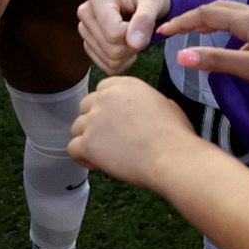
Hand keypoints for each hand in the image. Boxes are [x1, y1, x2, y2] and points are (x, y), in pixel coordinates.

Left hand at [66, 75, 196, 185]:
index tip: (115, 120)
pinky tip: (98, 164)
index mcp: (125, 85)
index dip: (106, 106)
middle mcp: (105, 97)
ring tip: (106, 154)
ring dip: (88, 139)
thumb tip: (141, 111)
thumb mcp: (165, 104)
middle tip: (111, 138)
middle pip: (86, 106)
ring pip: (77, 127)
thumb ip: (144, 101)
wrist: (170, 156)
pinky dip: (83, 157)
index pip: (102, 89)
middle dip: (95, 121)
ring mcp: (94, 120)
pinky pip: (73, 148)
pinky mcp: (87, 143)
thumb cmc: (174, 133)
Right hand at [77, 0, 170, 73]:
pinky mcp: (89, 45)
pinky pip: (108, 67)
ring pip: (110, 61)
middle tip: (143, 30)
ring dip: (130, 54)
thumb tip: (134, 43)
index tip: (145, 21)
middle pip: (112, 50)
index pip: (114, 34)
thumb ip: (145, 19)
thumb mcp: (154, 0)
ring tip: (135, 35)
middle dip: (134, 45)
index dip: (136, 35)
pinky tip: (129, 45)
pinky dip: (124, 62)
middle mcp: (85, 13)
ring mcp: (85, 31)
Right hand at [161, 0, 248, 99]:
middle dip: (194, 17)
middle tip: (175, 30)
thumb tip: (182, 57)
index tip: (163, 31)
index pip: (206, 13)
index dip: (183, 21)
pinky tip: (231, 45)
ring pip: (232, 13)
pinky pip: (244, 21)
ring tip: (196, 34)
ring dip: (211, 21)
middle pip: (218, 8)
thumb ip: (216, 61)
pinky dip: (227, 28)